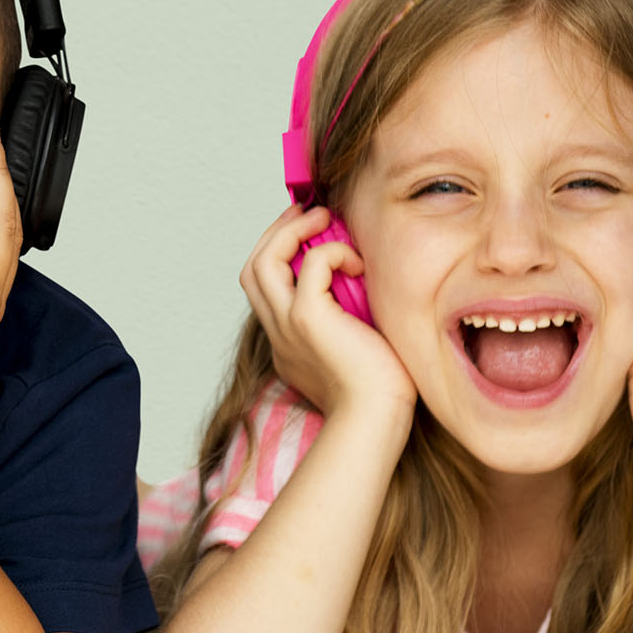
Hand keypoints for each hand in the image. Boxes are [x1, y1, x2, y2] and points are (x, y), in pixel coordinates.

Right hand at [242, 203, 412, 416]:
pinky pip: (310, 264)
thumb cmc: (380, 392)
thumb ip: (349, 319)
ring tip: (322, 218)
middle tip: (307, 213)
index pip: (266, 289)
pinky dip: (332, 252)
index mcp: (286, 343)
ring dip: (290, 231)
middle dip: (277, 233)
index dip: (281, 256)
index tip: (309, 236)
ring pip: (262, 261)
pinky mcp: (307, 318)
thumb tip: (362, 284)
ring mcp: (287, 325)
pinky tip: (357, 261)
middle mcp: (278, 332)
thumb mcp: (356, 347)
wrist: (375, 419)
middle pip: (252, 269)